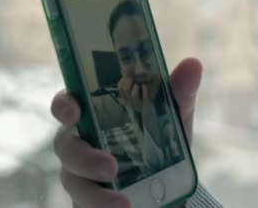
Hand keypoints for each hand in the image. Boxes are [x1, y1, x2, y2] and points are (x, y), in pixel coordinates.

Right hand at [51, 58, 201, 207]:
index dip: (64, 105)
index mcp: (96, 114)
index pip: (68, 104)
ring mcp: (81, 174)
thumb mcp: (174, 118)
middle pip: (65, 146)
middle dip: (83, 157)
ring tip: (123, 203)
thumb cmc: (161, 140)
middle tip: (110, 167)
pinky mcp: (86, 200)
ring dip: (95, 194)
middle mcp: (83, 142)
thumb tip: (193, 64)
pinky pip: (83, 205)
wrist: (169, 184)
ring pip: (73, 182)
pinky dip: (101, 207)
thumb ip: (179, 93)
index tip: (74, 111)